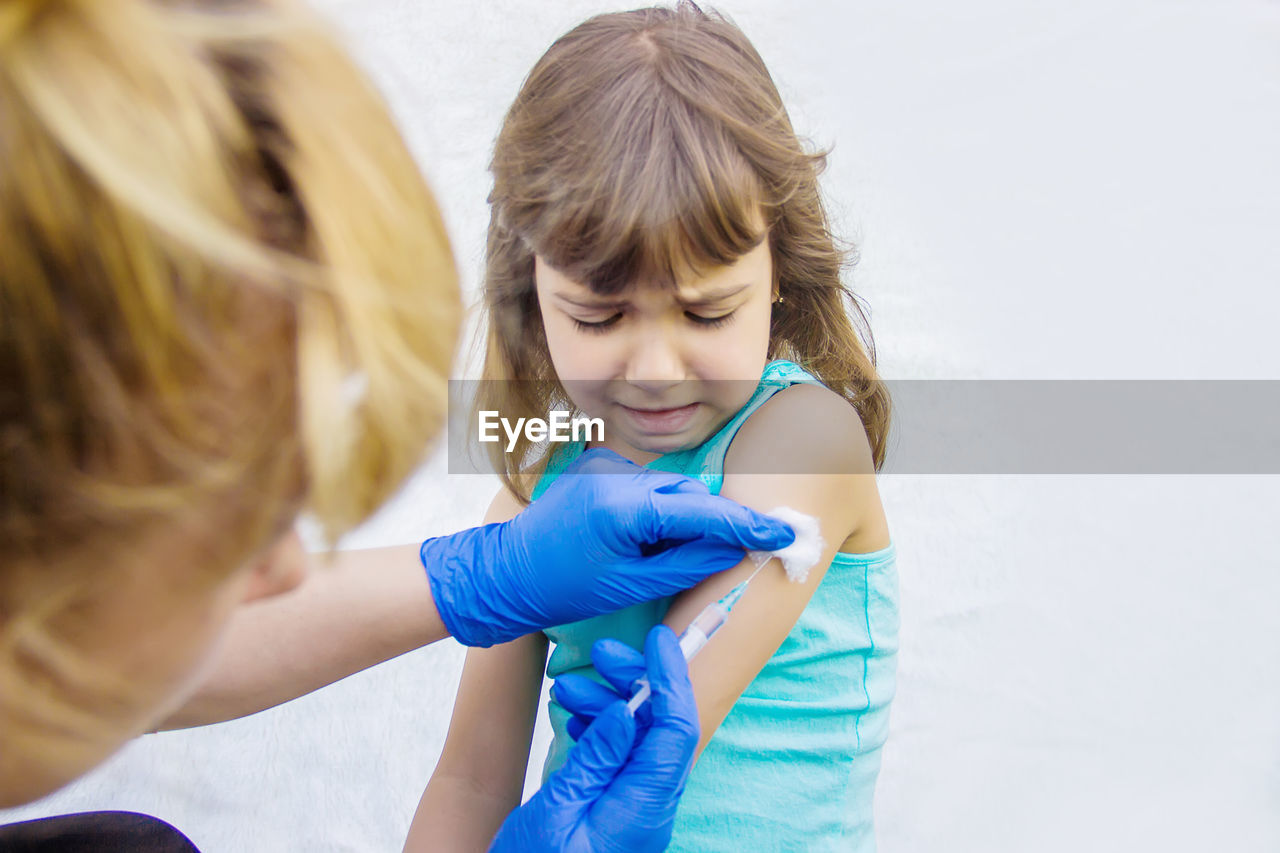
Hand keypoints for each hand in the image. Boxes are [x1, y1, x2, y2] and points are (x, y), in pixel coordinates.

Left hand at [421, 448, 793, 646]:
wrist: (502, 574)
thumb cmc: (562, 589)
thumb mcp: (630, 586)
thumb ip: (685, 562)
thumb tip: (734, 546)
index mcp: (623, 507)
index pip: (702, 510)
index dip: (747, 524)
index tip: (785, 533)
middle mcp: (616, 475)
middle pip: (688, 494)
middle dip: (708, 523)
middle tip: (714, 559)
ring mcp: (604, 467)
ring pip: (668, 490)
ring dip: (679, 518)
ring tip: (656, 558)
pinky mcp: (596, 469)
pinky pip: (644, 488)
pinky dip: (655, 512)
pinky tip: (636, 543)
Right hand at [489, 627, 698, 852]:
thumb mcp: (558, 811)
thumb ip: (596, 760)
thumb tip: (627, 711)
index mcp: (644, 807)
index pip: (676, 730)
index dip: (672, 678)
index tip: (661, 638)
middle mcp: (650, 807)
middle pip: (660, 728)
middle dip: (635, 683)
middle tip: (601, 655)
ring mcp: (636, 810)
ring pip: (637, 739)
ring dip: (608, 705)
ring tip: (565, 689)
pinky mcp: (619, 811)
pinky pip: (621, 760)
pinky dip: (600, 732)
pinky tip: (573, 719)